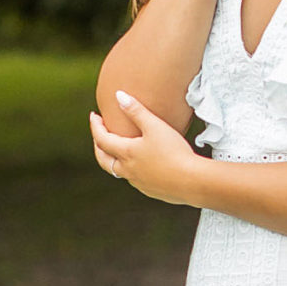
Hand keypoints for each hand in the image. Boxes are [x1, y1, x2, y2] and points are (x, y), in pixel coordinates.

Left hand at [90, 92, 205, 205]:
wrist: (192, 181)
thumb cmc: (174, 152)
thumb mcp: (155, 126)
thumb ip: (136, 111)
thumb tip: (118, 95)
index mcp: (127, 153)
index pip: (102, 139)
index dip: (95, 126)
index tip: (94, 115)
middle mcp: (128, 170)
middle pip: (103, 159)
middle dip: (98, 146)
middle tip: (98, 134)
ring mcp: (139, 183)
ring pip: (118, 171)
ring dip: (114, 158)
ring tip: (118, 148)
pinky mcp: (150, 190)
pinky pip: (134, 179)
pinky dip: (130, 169)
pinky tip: (141, 164)